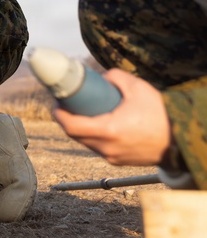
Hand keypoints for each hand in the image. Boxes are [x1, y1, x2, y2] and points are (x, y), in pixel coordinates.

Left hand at [52, 69, 171, 166]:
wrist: (181, 141)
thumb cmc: (161, 114)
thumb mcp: (138, 88)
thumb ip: (116, 77)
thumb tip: (101, 76)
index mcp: (109, 131)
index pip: (71, 126)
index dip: (59, 114)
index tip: (57, 102)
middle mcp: (108, 148)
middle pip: (75, 135)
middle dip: (67, 119)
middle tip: (67, 104)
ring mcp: (113, 157)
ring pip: (86, 142)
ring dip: (79, 128)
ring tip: (81, 111)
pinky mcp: (119, 161)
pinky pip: (98, 147)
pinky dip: (93, 136)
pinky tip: (97, 123)